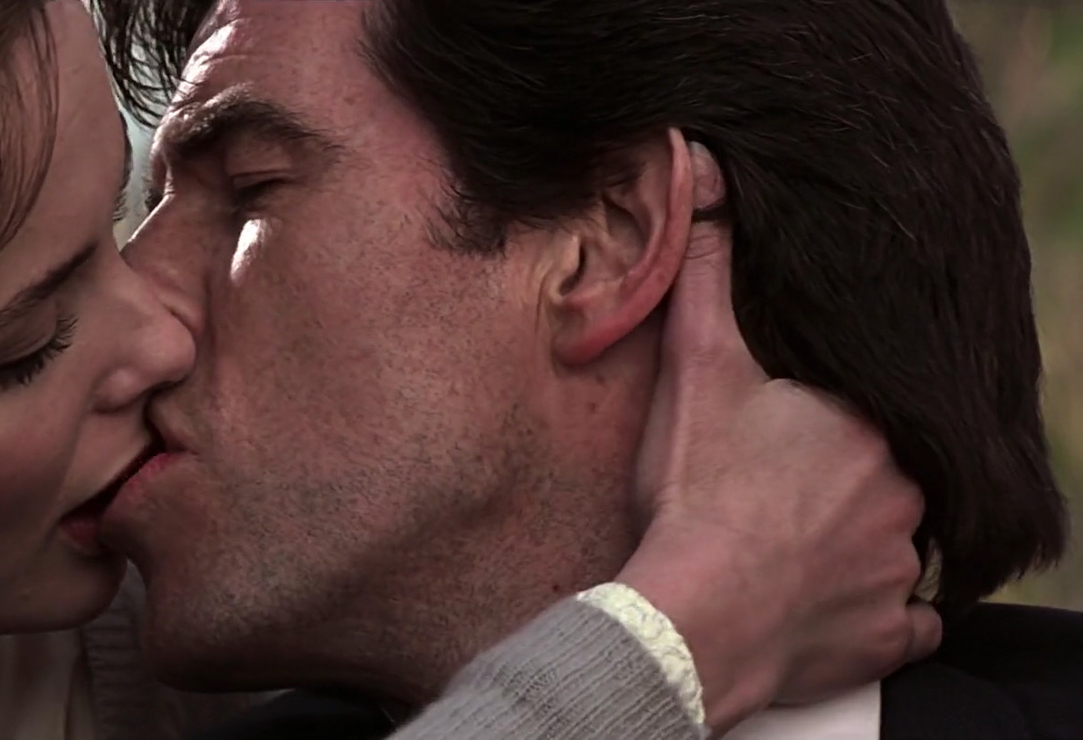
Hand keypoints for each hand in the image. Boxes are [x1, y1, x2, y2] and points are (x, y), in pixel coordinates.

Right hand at [616, 143, 939, 733]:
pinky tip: (821, 606)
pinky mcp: (885, 638)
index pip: (859, 414)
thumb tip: (704, 169)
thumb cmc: (697, 491)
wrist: (693, 617)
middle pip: (879, 478)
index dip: (815, 423)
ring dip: (850, 549)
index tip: (775, 437)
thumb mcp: (697, 369)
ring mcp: (899, 573)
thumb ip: (705, 272)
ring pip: (891, 548)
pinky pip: (899, 624)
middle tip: (769, 493)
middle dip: (836, 485)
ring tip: (781, 550)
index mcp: (871, 429)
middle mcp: (906, 497)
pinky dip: (868, 618)